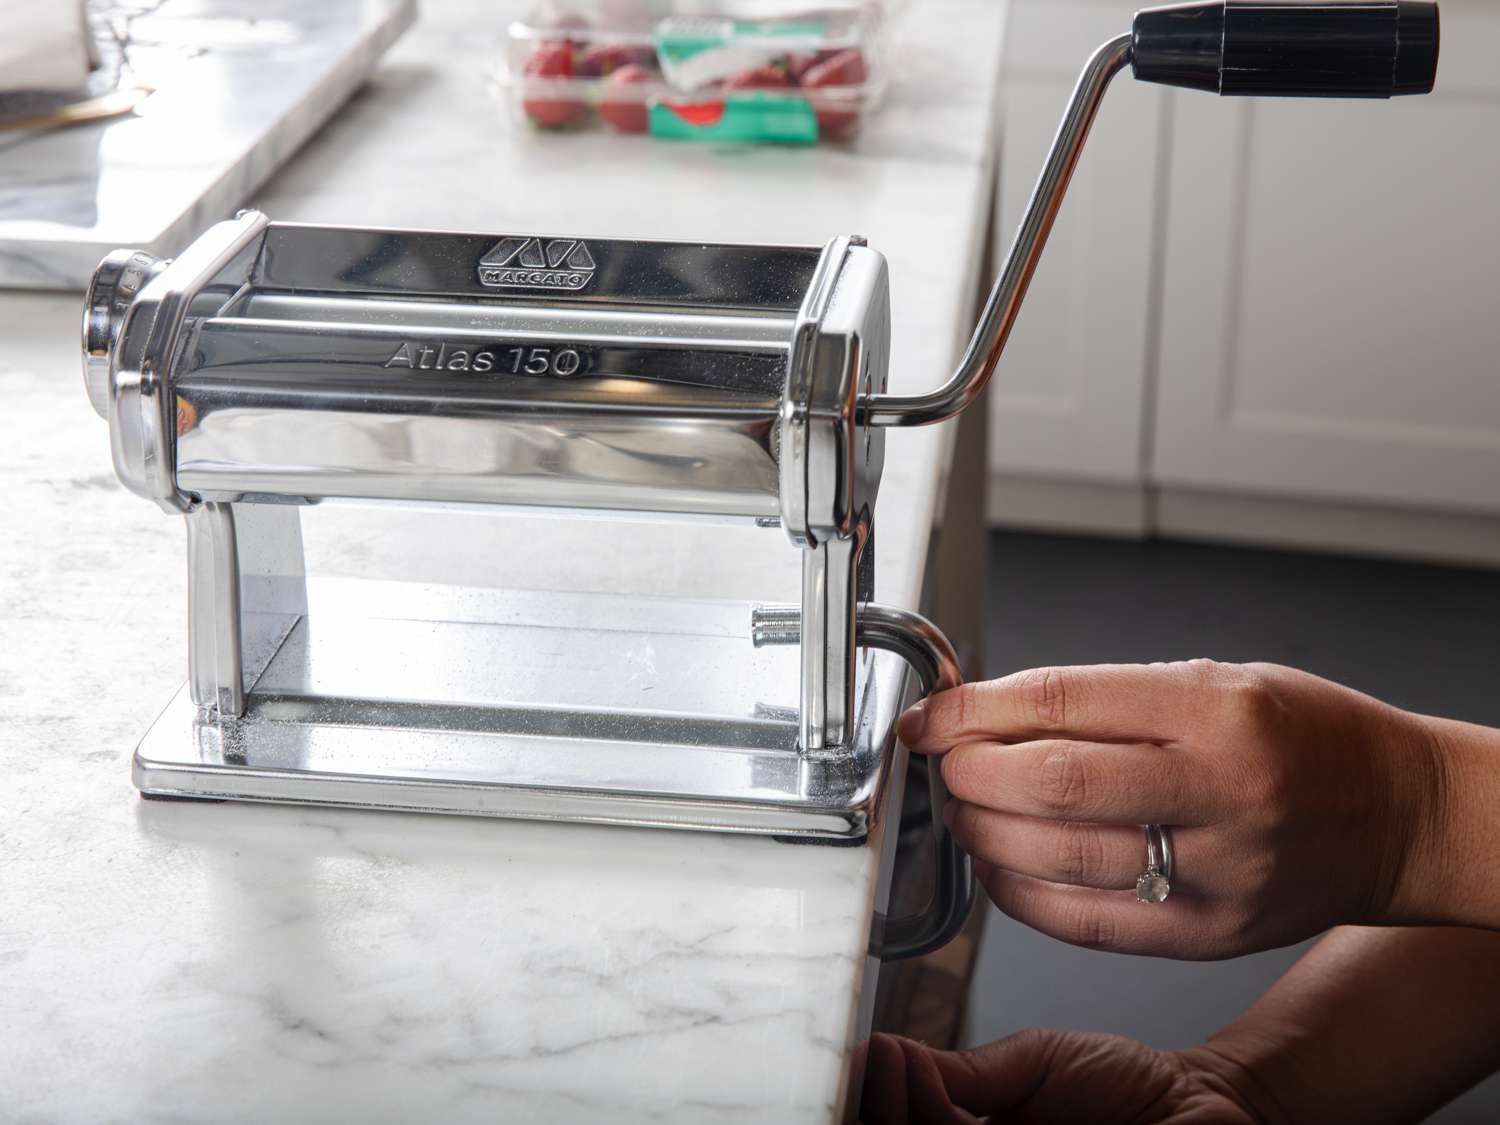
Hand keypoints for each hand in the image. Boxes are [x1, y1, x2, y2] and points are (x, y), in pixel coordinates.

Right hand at [857, 1030, 1261, 1123]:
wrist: (1200, 1103)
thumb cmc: (1124, 1084)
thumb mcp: (1032, 1061)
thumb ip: (965, 1071)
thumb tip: (891, 1052)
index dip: (878, 1098)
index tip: (870, 1056)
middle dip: (886, 1110)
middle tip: (884, 1062)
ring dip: (915, 1119)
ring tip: (909, 1070)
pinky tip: (956, 1113)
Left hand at [899, 661, 1449, 957]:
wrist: (1398, 815)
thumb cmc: (1303, 736)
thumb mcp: (1216, 680)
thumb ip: (1108, 697)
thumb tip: (990, 713)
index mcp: (1217, 710)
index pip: (1062, 702)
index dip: (972, 709)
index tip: (931, 717)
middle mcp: (1220, 790)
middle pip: (1053, 781)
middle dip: (970, 770)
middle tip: (946, 763)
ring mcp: (1217, 871)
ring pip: (1060, 857)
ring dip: (984, 831)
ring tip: (966, 810)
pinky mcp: (1210, 935)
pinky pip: (1087, 924)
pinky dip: (1020, 895)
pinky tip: (999, 867)